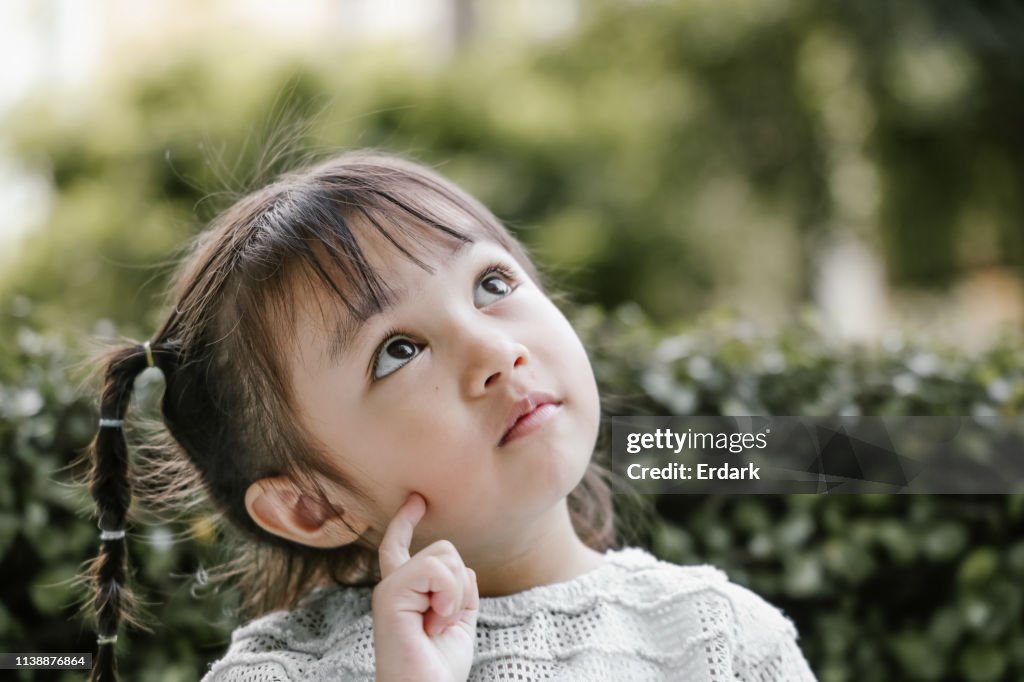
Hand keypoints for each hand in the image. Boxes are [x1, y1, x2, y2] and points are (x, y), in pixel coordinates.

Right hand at [372, 493, 478, 681]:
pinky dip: (448, 595)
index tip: (417, 500)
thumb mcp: (458, 622)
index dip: (406, 520)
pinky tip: (437, 622)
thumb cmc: (439, 669)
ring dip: (456, 594)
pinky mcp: (389, 595)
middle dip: (461, 583)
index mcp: (405, 593)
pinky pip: (436, 569)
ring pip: (443, 556)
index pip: (400, 546)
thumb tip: (460, 567)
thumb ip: (459, 590)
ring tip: (440, 624)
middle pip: (444, 549)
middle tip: (446, 622)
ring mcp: (388, 589)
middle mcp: (392, 587)